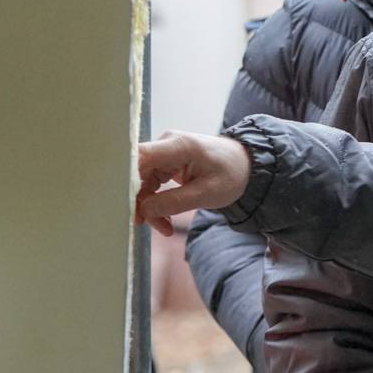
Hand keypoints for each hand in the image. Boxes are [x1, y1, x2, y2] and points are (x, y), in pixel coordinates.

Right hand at [135, 131, 252, 234]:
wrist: (247, 166)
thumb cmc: (232, 174)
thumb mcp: (207, 193)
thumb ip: (174, 202)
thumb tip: (143, 210)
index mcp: (178, 145)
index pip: (138, 156)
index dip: (126, 179)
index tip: (125, 204)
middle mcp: (166, 145)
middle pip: (136, 173)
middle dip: (139, 201)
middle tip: (146, 225)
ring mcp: (164, 154)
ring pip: (142, 182)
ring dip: (149, 207)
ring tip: (164, 228)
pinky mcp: (165, 164)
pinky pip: (151, 185)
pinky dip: (156, 203)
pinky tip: (164, 220)